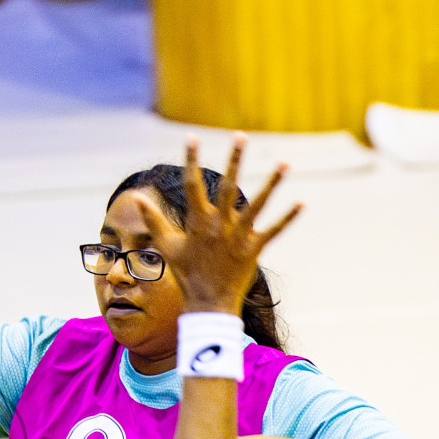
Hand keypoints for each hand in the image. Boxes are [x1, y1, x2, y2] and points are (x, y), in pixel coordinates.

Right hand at [137, 134, 301, 314]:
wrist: (208, 303)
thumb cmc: (186, 273)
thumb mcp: (167, 245)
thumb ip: (153, 220)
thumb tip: (136, 199)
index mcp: (199, 221)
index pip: (193, 183)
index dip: (191, 159)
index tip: (192, 137)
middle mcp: (220, 224)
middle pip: (229, 185)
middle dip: (235, 159)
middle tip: (241, 136)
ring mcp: (239, 236)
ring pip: (258, 204)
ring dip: (272, 183)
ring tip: (284, 163)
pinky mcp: (254, 249)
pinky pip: (274, 230)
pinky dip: (288, 218)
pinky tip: (301, 203)